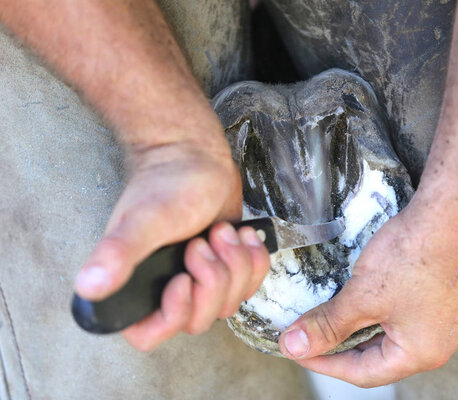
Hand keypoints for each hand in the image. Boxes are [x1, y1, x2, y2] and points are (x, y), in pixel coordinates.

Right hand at [74, 136, 269, 350]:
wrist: (196, 155)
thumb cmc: (167, 182)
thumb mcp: (144, 220)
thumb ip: (117, 254)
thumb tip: (88, 288)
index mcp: (139, 283)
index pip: (151, 334)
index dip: (175, 314)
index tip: (184, 278)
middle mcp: (168, 286)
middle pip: (201, 319)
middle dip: (213, 279)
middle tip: (204, 242)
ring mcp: (201, 277)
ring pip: (230, 301)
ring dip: (234, 263)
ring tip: (221, 231)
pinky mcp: (226, 265)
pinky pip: (250, 282)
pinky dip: (254, 258)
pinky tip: (243, 233)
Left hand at [278, 200, 457, 386]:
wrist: (453, 211)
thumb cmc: (416, 253)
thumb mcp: (362, 296)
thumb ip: (328, 325)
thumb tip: (296, 345)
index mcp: (422, 353)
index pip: (364, 374)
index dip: (325, 364)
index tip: (299, 350)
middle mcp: (441, 343)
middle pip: (380, 356)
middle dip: (343, 346)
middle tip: (311, 333)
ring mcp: (449, 319)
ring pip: (392, 334)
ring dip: (360, 328)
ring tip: (332, 315)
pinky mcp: (448, 296)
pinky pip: (407, 315)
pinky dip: (379, 312)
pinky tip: (362, 297)